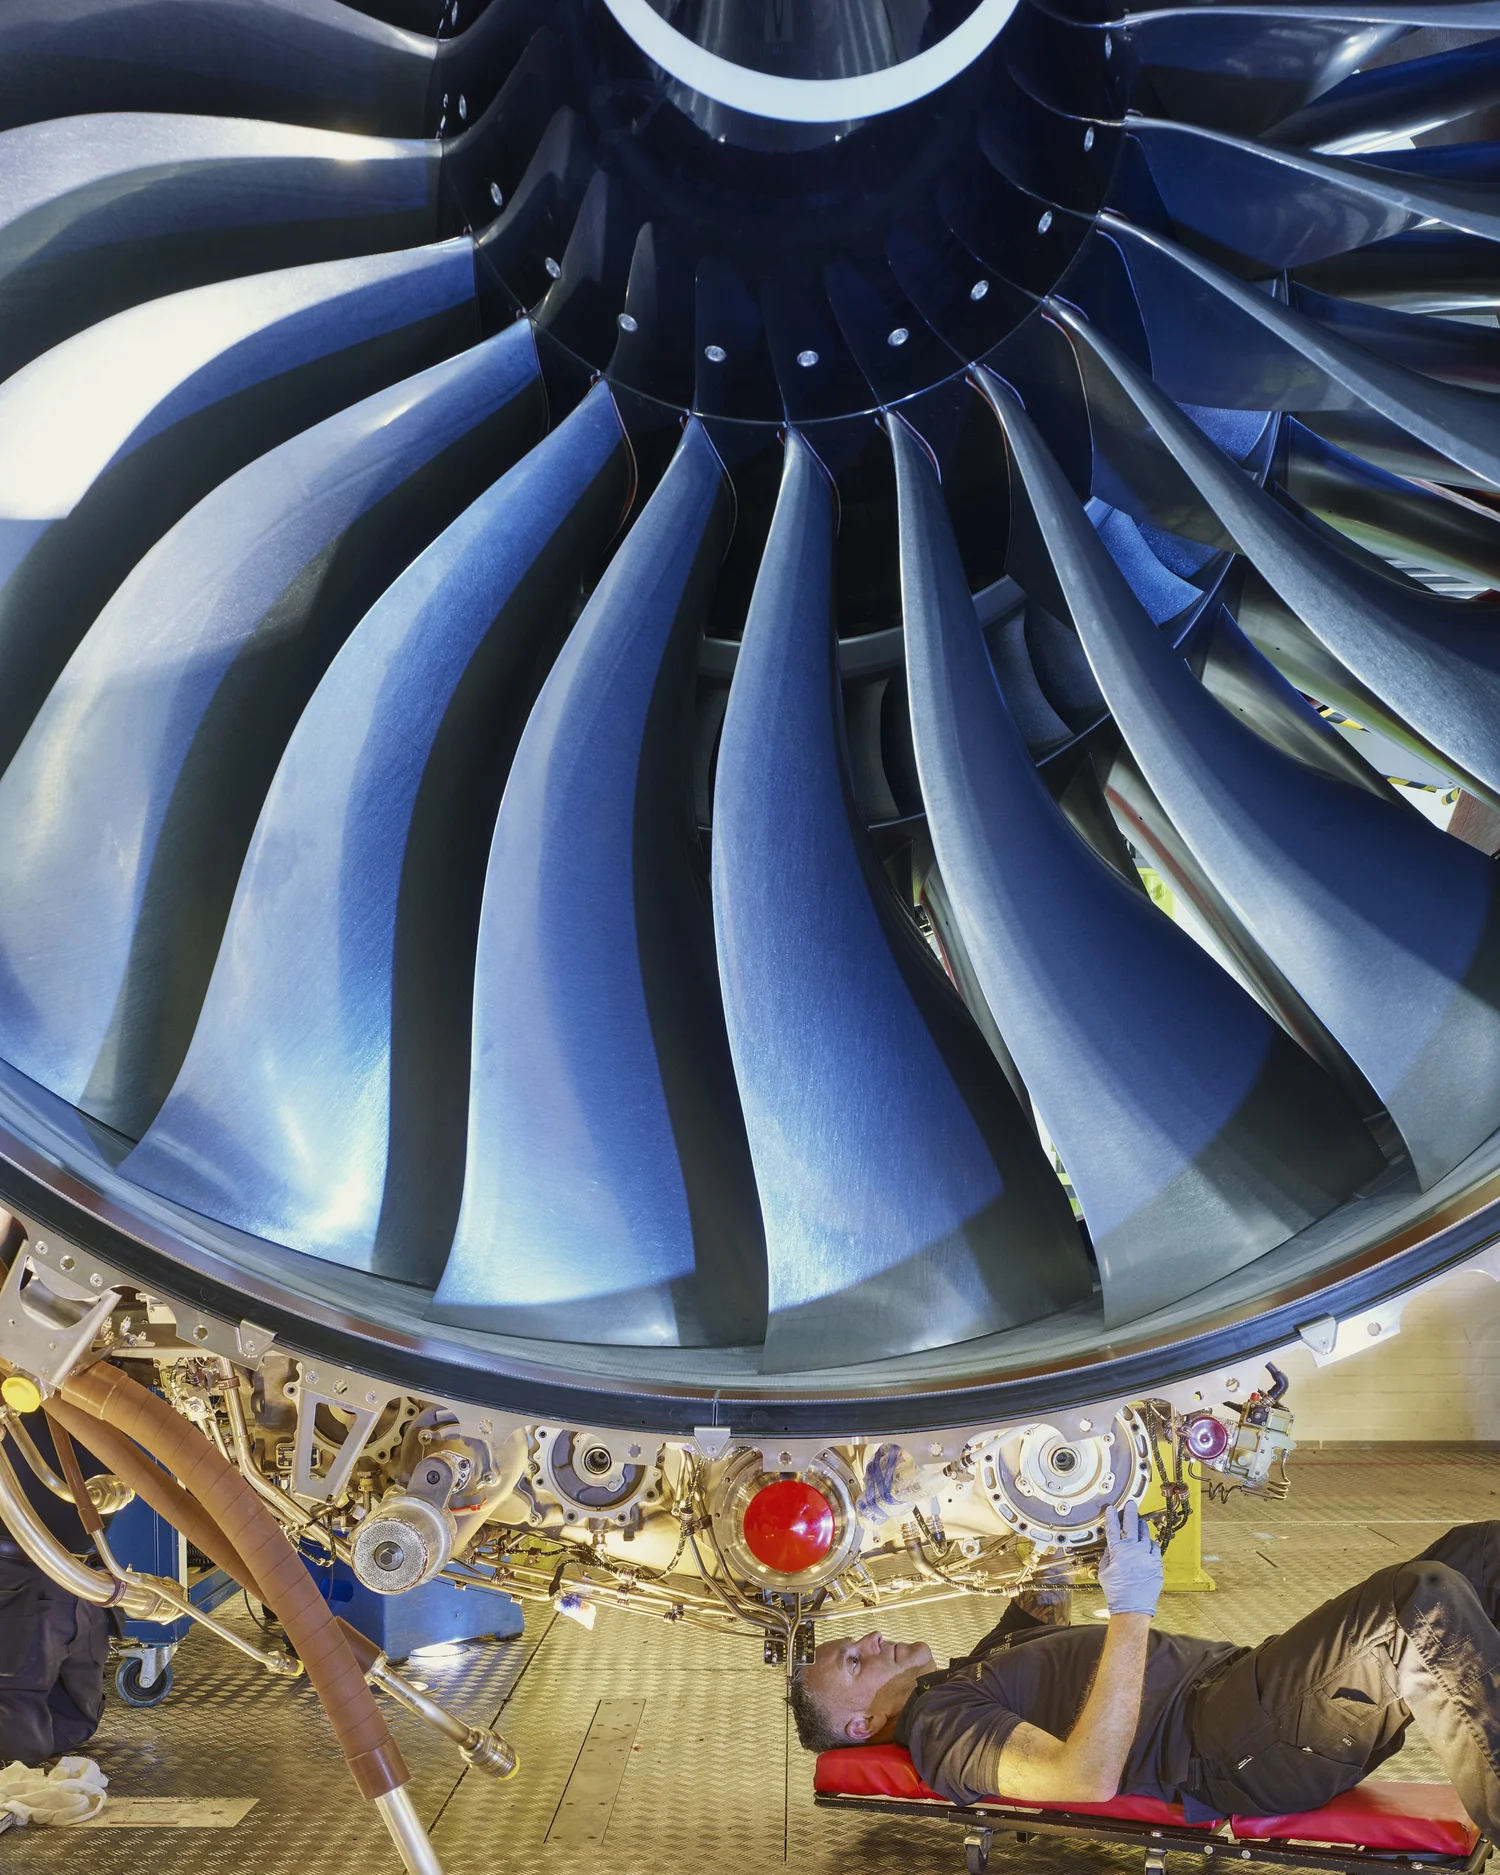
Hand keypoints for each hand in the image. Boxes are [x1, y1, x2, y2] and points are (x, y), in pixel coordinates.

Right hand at [1096, 1502, 1161, 1616]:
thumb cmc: (1116, 1592)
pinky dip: (1151, 1544)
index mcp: (1117, 1551)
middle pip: (1131, 1525)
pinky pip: (1155, 1548)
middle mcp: (1132, 1550)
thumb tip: (1111, 1547)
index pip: (1113, 1528)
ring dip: (1142, 1527)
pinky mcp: (1156, 1564)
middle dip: (1130, 1512)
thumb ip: (1107, 1557)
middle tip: (1131, 1504)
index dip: (1111, 1517)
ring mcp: (1146, 1556)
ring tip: (1140, 1522)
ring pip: (1145, 1535)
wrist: (1132, 1608)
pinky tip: (1149, 1543)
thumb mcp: (1104, 1572)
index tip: (1111, 1509)